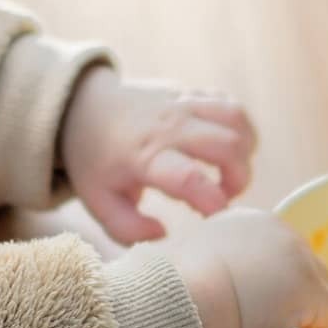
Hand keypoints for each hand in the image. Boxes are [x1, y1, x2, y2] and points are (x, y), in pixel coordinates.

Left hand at [60, 66, 255, 244]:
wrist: (84, 107)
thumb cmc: (95, 161)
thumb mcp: (99, 202)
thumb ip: (127, 230)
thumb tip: (163, 235)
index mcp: (143, 157)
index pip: (189, 177)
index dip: (213, 201)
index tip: (215, 217)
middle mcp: (167, 126)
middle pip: (226, 145)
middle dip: (239, 178)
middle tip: (223, 195)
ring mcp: (182, 104)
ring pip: (236, 119)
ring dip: (244, 151)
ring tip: (228, 171)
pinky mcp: (191, 93)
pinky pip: (231, 105)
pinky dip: (239, 129)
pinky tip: (224, 148)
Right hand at [152, 208, 327, 327]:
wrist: (185, 299)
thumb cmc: (178, 288)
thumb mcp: (191, 262)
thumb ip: (208, 265)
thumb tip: (203, 283)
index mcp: (244, 220)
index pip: (273, 244)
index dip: (276, 268)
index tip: (272, 289)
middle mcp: (275, 230)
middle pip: (301, 258)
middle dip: (301, 282)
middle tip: (297, 308)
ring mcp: (297, 258)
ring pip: (318, 281)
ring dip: (316, 303)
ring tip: (314, 325)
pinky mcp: (311, 290)